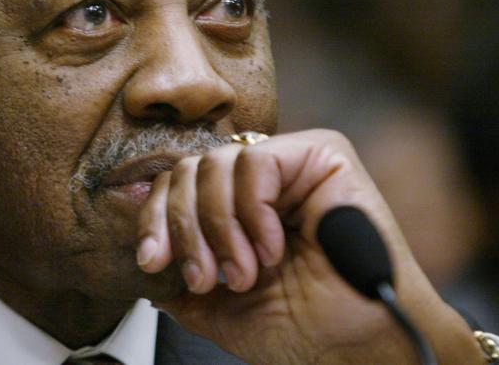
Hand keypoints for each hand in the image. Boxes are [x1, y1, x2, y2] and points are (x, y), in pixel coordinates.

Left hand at [137, 129, 481, 364]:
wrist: (356, 348)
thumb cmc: (302, 328)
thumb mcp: (217, 307)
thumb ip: (180, 280)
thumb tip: (143, 264)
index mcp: (238, 205)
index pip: (178, 185)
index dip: (157, 219)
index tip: (152, 262)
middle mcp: (263, 178)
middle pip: (190, 170)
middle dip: (186, 229)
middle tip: (206, 279)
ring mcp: (292, 162)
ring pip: (216, 164)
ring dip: (220, 227)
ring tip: (244, 273)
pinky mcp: (323, 154)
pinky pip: (256, 161)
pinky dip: (252, 210)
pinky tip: (272, 248)